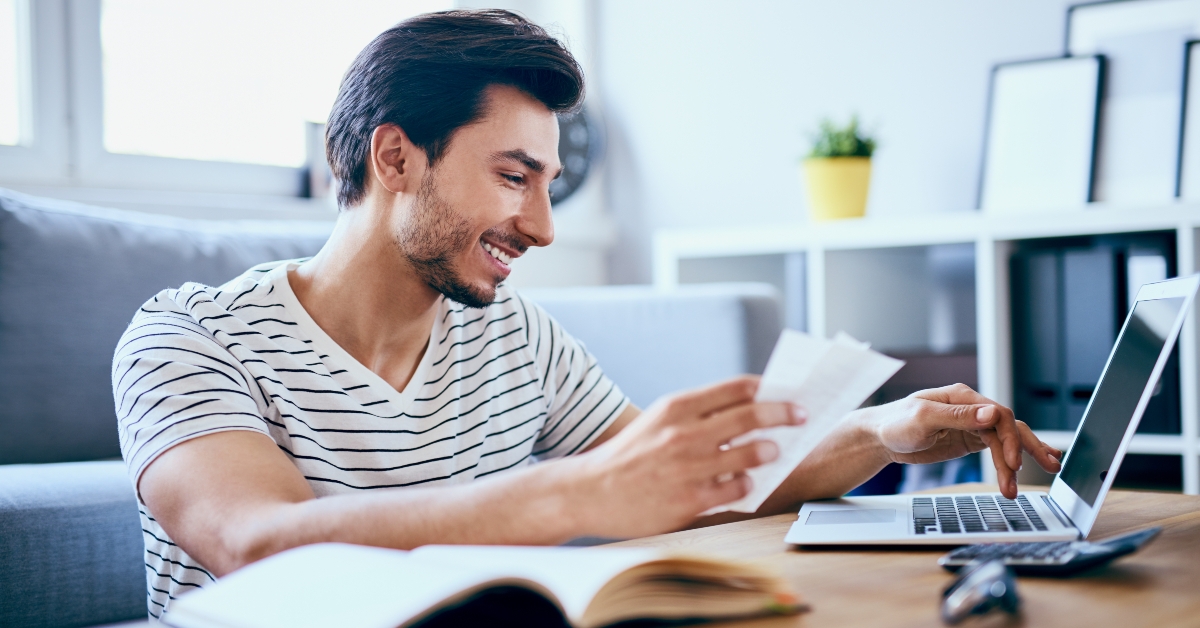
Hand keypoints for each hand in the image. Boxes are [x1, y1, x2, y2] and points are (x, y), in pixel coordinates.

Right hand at [570, 376, 804, 537]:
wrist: (589, 491)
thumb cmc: (630, 455)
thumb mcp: (658, 420)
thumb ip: (697, 414)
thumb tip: (747, 408)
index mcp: (676, 407)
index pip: (735, 388)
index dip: (767, 388)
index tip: (785, 392)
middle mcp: (684, 433)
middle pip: (751, 416)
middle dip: (783, 414)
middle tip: (800, 416)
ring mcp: (688, 467)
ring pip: (750, 453)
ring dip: (769, 450)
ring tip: (773, 451)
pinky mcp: (690, 500)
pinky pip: (737, 489)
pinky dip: (747, 483)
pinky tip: (745, 482)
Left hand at [859, 383, 1061, 497]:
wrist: (878, 437)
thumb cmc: (894, 423)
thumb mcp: (923, 418)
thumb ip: (958, 416)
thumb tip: (992, 412)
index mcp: (962, 398)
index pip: (998, 415)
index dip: (1010, 439)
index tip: (1012, 463)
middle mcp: (971, 409)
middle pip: (1009, 426)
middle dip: (1028, 448)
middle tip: (1048, 467)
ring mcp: (972, 425)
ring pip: (1006, 439)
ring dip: (1020, 460)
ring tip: (1034, 480)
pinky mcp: (968, 440)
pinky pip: (997, 448)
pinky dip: (1012, 459)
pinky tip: (1027, 467)